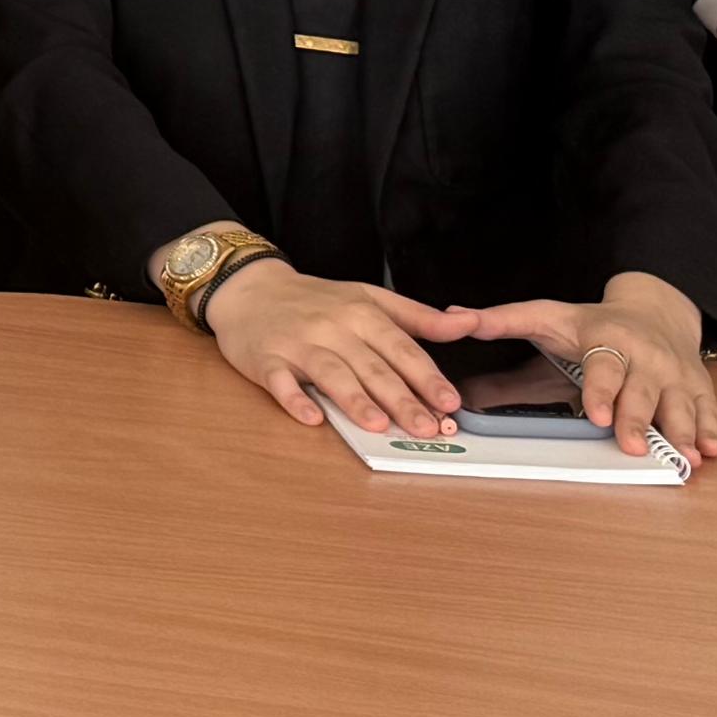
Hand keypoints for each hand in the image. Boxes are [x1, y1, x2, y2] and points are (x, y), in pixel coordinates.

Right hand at [198, 261, 467, 435]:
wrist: (249, 289)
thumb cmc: (315, 301)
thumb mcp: (369, 298)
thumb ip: (419, 317)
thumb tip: (468, 323)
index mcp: (361, 313)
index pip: (401, 348)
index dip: (426, 377)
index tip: (449, 403)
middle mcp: (331, 328)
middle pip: (371, 366)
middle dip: (400, 399)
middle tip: (425, 428)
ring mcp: (297, 344)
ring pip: (330, 373)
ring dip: (354, 400)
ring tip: (377, 425)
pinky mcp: (265, 359)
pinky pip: (280, 381)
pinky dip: (294, 399)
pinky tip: (311, 417)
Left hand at [432, 274, 716, 465]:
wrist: (654, 309)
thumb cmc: (592, 323)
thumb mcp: (545, 317)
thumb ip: (500, 322)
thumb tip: (451, 320)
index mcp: (606, 339)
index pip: (604, 367)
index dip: (602, 392)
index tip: (596, 415)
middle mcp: (645, 356)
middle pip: (642, 391)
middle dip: (638, 419)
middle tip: (633, 447)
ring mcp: (675, 373)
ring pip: (680, 404)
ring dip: (682, 431)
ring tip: (683, 456)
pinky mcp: (698, 387)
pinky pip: (707, 410)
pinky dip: (710, 430)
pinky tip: (708, 451)